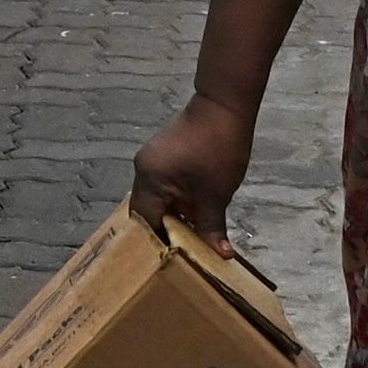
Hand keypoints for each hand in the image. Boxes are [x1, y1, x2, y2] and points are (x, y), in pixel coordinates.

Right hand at [128, 95, 256, 241]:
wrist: (224, 106)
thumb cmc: (219, 148)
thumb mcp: (216, 193)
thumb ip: (211, 226)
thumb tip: (220, 255)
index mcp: (149, 179)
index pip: (144, 221)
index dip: (158, 242)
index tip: (172, 261)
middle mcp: (143, 170)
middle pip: (146, 211)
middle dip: (164, 231)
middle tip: (180, 253)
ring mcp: (152, 160)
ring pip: (155, 199)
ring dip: (172, 215)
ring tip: (188, 236)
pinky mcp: (163, 155)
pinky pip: (163, 185)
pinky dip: (175, 201)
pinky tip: (192, 212)